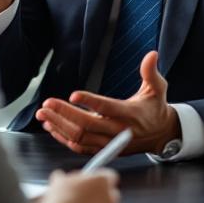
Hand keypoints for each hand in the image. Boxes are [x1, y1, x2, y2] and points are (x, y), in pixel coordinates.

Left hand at [35, 51, 180, 155]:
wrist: (161, 136)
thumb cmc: (155, 108)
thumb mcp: (158, 89)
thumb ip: (151, 72)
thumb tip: (152, 54)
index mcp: (130, 114)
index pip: (107, 108)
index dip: (90, 102)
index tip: (73, 94)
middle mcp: (118, 131)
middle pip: (87, 125)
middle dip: (64, 114)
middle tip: (47, 103)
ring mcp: (109, 142)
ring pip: (80, 137)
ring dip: (59, 126)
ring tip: (43, 113)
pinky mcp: (103, 149)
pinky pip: (79, 146)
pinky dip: (63, 138)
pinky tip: (51, 126)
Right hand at [37, 168, 119, 202]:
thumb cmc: (60, 200)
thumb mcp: (60, 181)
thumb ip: (66, 177)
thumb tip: (61, 177)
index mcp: (101, 179)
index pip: (109, 175)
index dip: (100, 180)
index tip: (94, 184)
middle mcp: (110, 193)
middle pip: (111, 192)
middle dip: (101, 195)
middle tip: (88, 198)